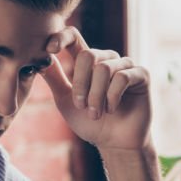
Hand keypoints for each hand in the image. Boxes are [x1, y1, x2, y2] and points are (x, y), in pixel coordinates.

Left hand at [40, 26, 152, 151]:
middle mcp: (106, 60)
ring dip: (96, 96)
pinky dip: (112, 97)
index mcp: (87, 63)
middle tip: (81, 106)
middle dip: (81, 84)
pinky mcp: (141, 75)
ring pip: (104, 69)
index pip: (74, 37)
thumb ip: (54, 79)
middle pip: (88, 55)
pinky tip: (112, 110)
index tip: (51, 49)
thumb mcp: (65, 101)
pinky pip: (122, 77)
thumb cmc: (89, 123)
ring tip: (96, 114)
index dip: (62, 37)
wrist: (114, 143)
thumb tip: (39, 59)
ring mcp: (125, 65)